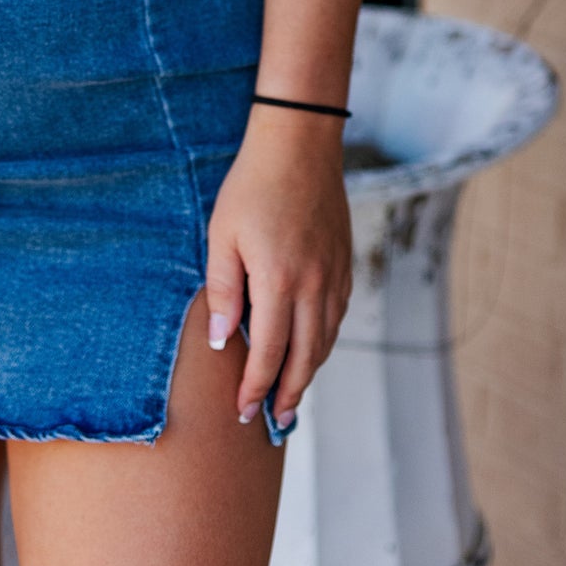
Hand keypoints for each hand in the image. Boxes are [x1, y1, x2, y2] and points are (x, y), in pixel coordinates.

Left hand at [204, 105, 352, 426]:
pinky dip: (324, 341)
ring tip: (291, 395)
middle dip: (287, 394)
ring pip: (325, 341)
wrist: (299, 144)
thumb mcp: (222, 236)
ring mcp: (335, 276)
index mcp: (278, 282)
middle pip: (304, 359)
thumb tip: (221, 341)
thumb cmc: (251, 186)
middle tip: (273, 422)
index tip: (243, 411)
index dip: (255, 388)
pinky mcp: (345, 263)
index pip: (267, 354)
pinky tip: (311, 349)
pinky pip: (337, 316)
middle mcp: (313, 287)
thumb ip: (222, 291)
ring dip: (308, 373)